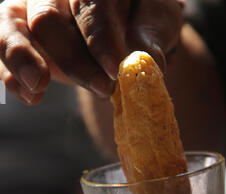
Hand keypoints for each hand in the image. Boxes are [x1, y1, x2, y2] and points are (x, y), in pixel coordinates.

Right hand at [0, 0, 183, 103]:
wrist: (123, 33)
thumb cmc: (141, 20)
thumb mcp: (155, 21)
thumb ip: (150, 36)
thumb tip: (150, 62)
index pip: (89, 3)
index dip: (99, 37)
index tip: (114, 70)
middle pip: (48, 17)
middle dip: (73, 61)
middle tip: (103, 90)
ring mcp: (32, 9)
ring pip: (12, 23)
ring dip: (21, 58)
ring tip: (37, 87)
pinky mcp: (20, 34)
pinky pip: (2, 45)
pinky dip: (11, 75)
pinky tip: (31, 96)